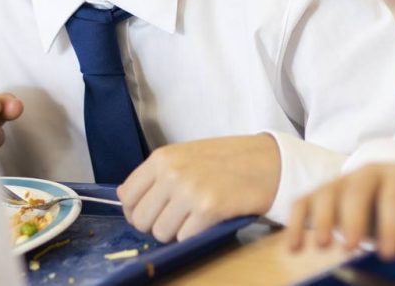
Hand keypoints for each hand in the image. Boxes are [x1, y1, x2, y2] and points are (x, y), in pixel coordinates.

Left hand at [117, 134, 279, 241]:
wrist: (268, 162)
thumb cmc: (227, 161)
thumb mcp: (185, 156)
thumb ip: (157, 175)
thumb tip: (126, 201)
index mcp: (162, 158)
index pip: (126, 197)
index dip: (137, 211)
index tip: (153, 214)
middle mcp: (171, 172)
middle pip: (140, 220)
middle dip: (156, 225)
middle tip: (177, 219)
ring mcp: (189, 190)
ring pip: (161, 233)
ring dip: (176, 232)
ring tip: (194, 218)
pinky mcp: (208, 208)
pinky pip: (184, 238)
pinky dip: (195, 235)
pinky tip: (208, 221)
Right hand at [286, 162, 394, 268]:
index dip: (392, 223)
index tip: (390, 254)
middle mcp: (367, 173)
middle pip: (356, 190)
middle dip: (351, 218)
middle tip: (351, 247)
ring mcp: (341, 181)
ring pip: (326, 193)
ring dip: (320, 219)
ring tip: (321, 246)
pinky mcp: (321, 192)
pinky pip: (303, 202)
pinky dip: (295, 223)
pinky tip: (293, 248)